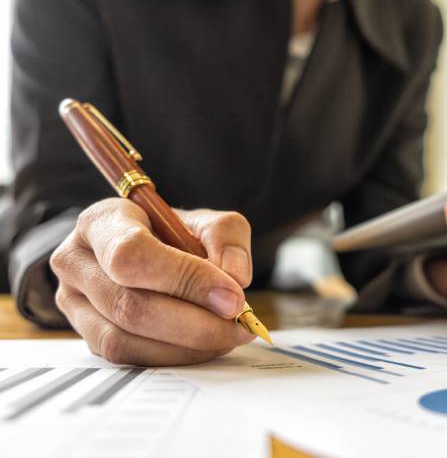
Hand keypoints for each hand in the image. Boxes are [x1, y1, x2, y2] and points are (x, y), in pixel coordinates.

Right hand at [50, 198, 254, 365]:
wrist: (153, 253)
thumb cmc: (175, 235)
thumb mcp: (205, 221)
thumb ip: (225, 237)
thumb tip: (234, 276)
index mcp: (102, 221)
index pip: (131, 254)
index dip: (184, 279)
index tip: (232, 296)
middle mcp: (77, 261)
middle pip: (129, 305)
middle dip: (195, 322)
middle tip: (240, 324)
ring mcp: (74, 303)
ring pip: (126, 339)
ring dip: (187, 345)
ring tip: (228, 335)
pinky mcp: (87, 336)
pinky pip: (128, 357)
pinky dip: (173, 357)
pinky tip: (205, 346)